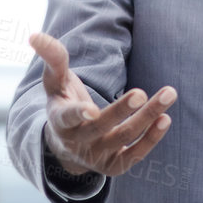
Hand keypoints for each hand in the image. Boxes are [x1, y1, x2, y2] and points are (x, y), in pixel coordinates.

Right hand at [30, 32, 175, 177]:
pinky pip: (136, 154)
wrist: (68, 145)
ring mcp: (97, 156)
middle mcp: (78, 142)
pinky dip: (152, 138)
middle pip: (101, 128)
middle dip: (122, 111)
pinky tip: (165, 118)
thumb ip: (52, 58)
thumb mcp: (55, 82)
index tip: (91, 109)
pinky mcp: (115, 166)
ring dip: (148, 117)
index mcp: (60, 121)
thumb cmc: (63, 103)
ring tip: (168, 94)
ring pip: (124, 137)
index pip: (67, 117)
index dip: (79, 114)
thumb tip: (34, 36)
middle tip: (141, 93)